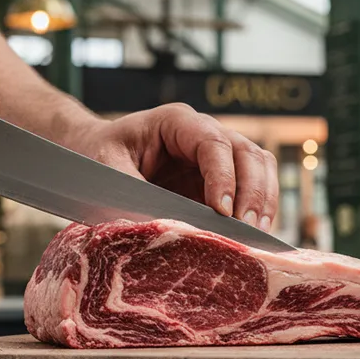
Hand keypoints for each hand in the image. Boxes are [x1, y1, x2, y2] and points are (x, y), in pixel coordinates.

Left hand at [69, 104, 278, 229]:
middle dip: (252, 192)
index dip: (223, 176)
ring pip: (259, 167)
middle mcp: (204, 133)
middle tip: (246, 229)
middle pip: (246, 153)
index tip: (222, 211)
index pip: (212, 142)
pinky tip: (253, 236)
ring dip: (263, 200)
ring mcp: (218, 157)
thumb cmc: (100, 156)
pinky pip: (252, 189)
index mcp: (176, 122)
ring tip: (257, 234)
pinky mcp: (221, 181)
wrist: (96, 156)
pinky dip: (258, 210)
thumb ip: (133, 194)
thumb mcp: (108, 169)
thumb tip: (161, 227)